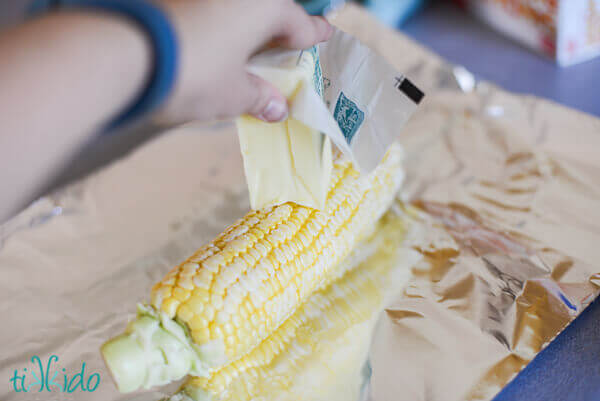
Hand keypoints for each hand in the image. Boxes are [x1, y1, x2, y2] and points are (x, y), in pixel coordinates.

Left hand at [158, 0, 332, 122]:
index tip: (323, 35)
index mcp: (264, 4)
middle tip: (284, 48)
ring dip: (241, 27)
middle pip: (267, 9)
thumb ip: (258, 97)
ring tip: (242, 52)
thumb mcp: (232, 94)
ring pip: (235, 8)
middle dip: (277, 30)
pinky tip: (205, 43)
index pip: (299, 23)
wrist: (118, 52)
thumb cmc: (192, 73)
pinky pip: (207, 10)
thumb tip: (276, 108)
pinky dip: (214, 24)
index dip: (312, 35)